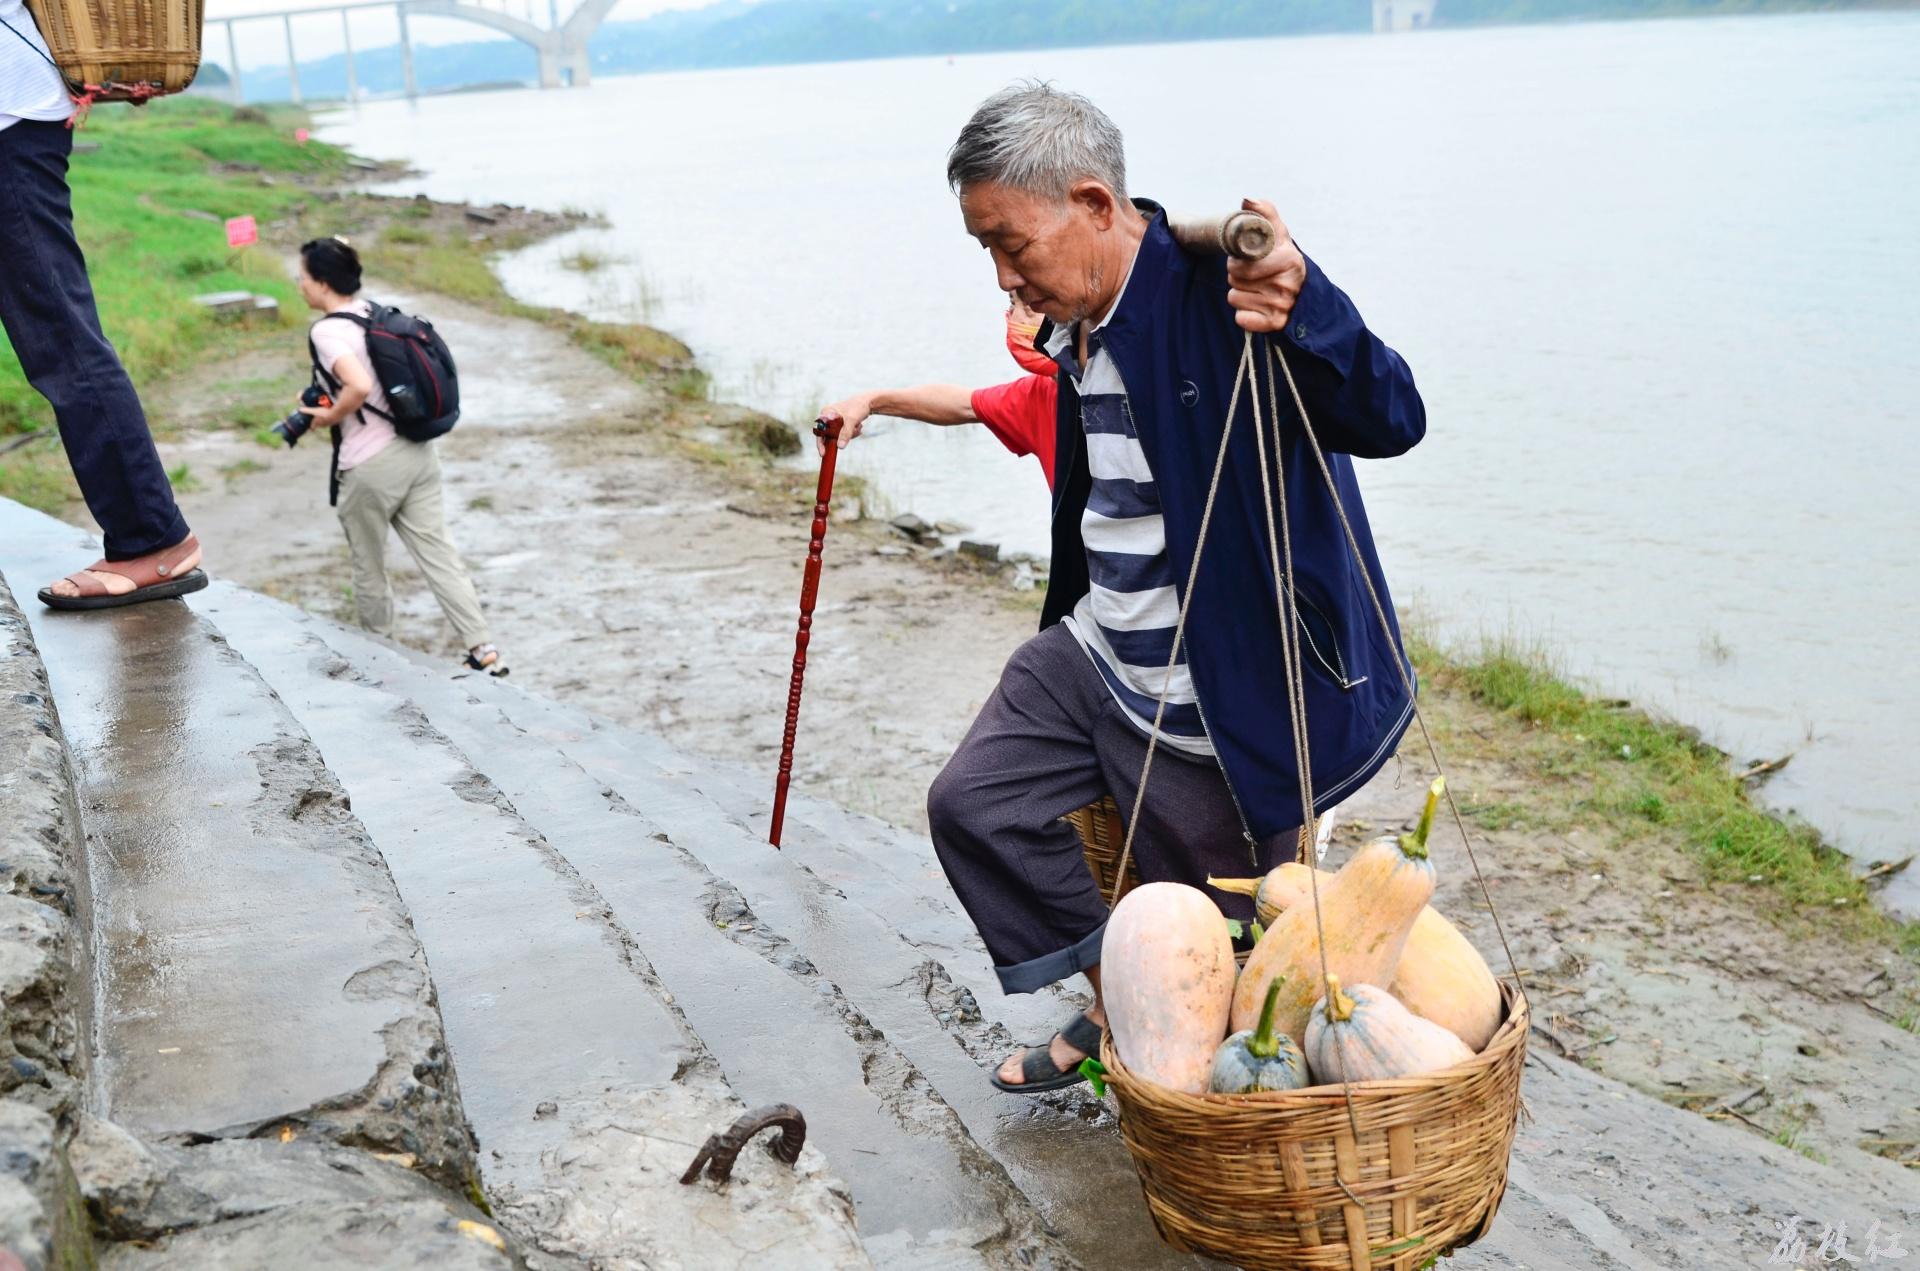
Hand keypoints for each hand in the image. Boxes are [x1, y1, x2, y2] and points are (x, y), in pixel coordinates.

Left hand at [296, 392, 336, 427]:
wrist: (337, 414)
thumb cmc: (324, 413)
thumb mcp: (314, 410)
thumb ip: (307, 410)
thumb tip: (299, 409)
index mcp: (317, 423)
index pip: (312, 427)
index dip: (310, 427)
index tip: (309, 427)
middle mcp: (323, 425)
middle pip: (319, 426)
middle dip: (317, 423)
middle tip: (315, 420)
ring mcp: (329, 424)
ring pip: (325, 423)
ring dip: (323, 421)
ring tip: (322, 417)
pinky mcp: (334, 422)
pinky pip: (330, 421)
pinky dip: (329, 419)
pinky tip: (329, 415)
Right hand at [815, 395, 872, 454]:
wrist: (869, 402)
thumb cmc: (858, 407)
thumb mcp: (852, 420)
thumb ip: (846, 433)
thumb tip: (840, 447)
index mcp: (826, 413)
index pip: (820, 431)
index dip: (820, 443)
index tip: (823, 453)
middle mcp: (828, 417)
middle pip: (829, 435)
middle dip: (842, 437)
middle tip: (854, 432)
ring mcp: (834, 421)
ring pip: (838, 436)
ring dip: (849, 435)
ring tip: (858, 427)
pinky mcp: (841, 424)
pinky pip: (843, 435)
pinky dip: (851, 434)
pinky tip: (858, 427)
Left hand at [1225, 198, 1307, 333]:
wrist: (1304, 294)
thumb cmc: (1285, 260)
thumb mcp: (1279, 235)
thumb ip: (1265, 214)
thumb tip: (1248, 200)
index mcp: (1289, 260)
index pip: (1240, 265)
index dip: (1236, 262)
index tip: (1245, 259)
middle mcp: (1287, 285)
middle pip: (1234, 280)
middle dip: (1238, 277)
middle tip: (1252, 275)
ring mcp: (1282, 306)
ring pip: (1234, 298)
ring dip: (1241, 294)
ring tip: (1256, 289)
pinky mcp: (1275, 324)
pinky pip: (1241, 319)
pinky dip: (1245, 314)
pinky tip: (1257, 307)